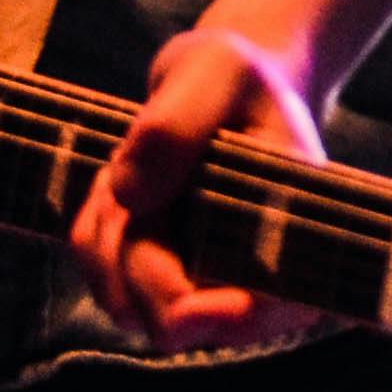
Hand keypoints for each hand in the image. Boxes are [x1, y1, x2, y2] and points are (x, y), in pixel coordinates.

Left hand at [70, 20, 337, 349]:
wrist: (224, 83)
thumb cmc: (236, 76)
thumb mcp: (215, 71)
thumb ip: (175, 127)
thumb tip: (129, 198)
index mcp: (296, 238)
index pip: (265, 310)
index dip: (223, 321)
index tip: (181, 312)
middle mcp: (252, 281)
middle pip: (171, 314)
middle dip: (136, 247)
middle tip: (136, 165)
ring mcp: (201, 287)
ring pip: (125, 301)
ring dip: (109, 232)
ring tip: (134, 161)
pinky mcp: (158, 280)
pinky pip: (102, 275)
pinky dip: (95, 227)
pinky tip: (122, 178)